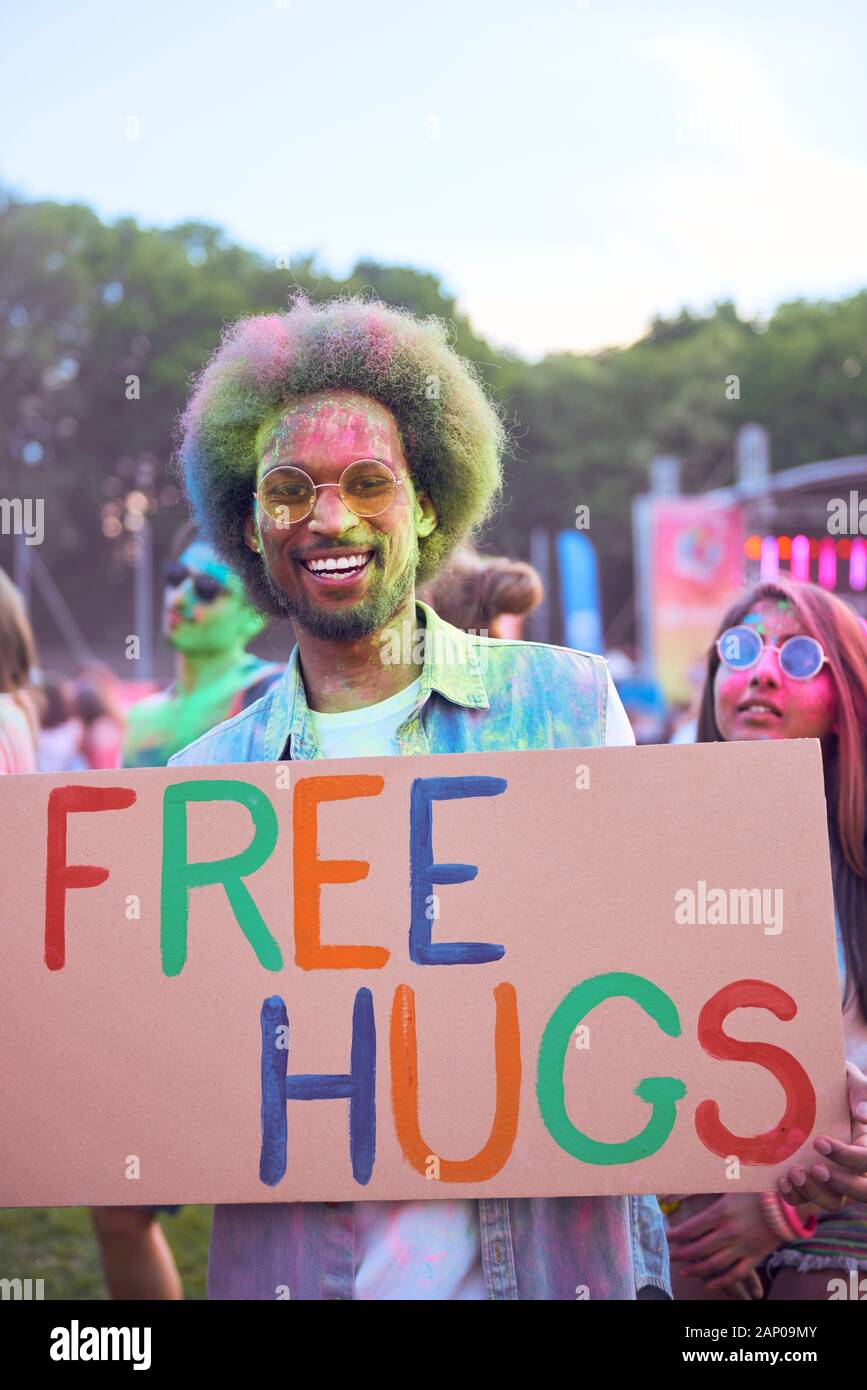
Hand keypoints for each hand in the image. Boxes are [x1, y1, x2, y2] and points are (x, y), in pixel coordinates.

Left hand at [666, 1193, 779, 1292]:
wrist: (786, 1205)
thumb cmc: (754, 1191)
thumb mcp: (729, 1186)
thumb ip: (708, 1186)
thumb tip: (684, 1184)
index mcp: (721, 1212)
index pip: (691, 1228)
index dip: (676, 1234)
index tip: (666, 1236)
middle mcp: (729, 1232)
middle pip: (699, 1248)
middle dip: (682, 1254)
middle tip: (671, 1255)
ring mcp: (742, 1246)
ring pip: (714, 1264)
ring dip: (696, 1269)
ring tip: (684, 1271)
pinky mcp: (754, 1257)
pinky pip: (735, 1274)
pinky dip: (721, 1282)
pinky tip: (709, 1284)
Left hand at [778, 1062, 866, 1211]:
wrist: (804, 1090)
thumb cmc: (832, 1082)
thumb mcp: (848, 1078)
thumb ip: (860, 1090)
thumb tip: (863, 1115)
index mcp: (866, 1142)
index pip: (866, 1160)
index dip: (846, 1156)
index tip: (819, 1142)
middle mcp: (854, 1166)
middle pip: (862, 1191)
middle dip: (840, 1184)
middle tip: (814, 1169)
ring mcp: (834, 1178)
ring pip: (834, 1202)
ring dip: (814, 1193)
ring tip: (793, 1174)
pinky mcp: (812, 1182)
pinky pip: (807, 1201)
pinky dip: (794, 1196)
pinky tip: (781, 1180)